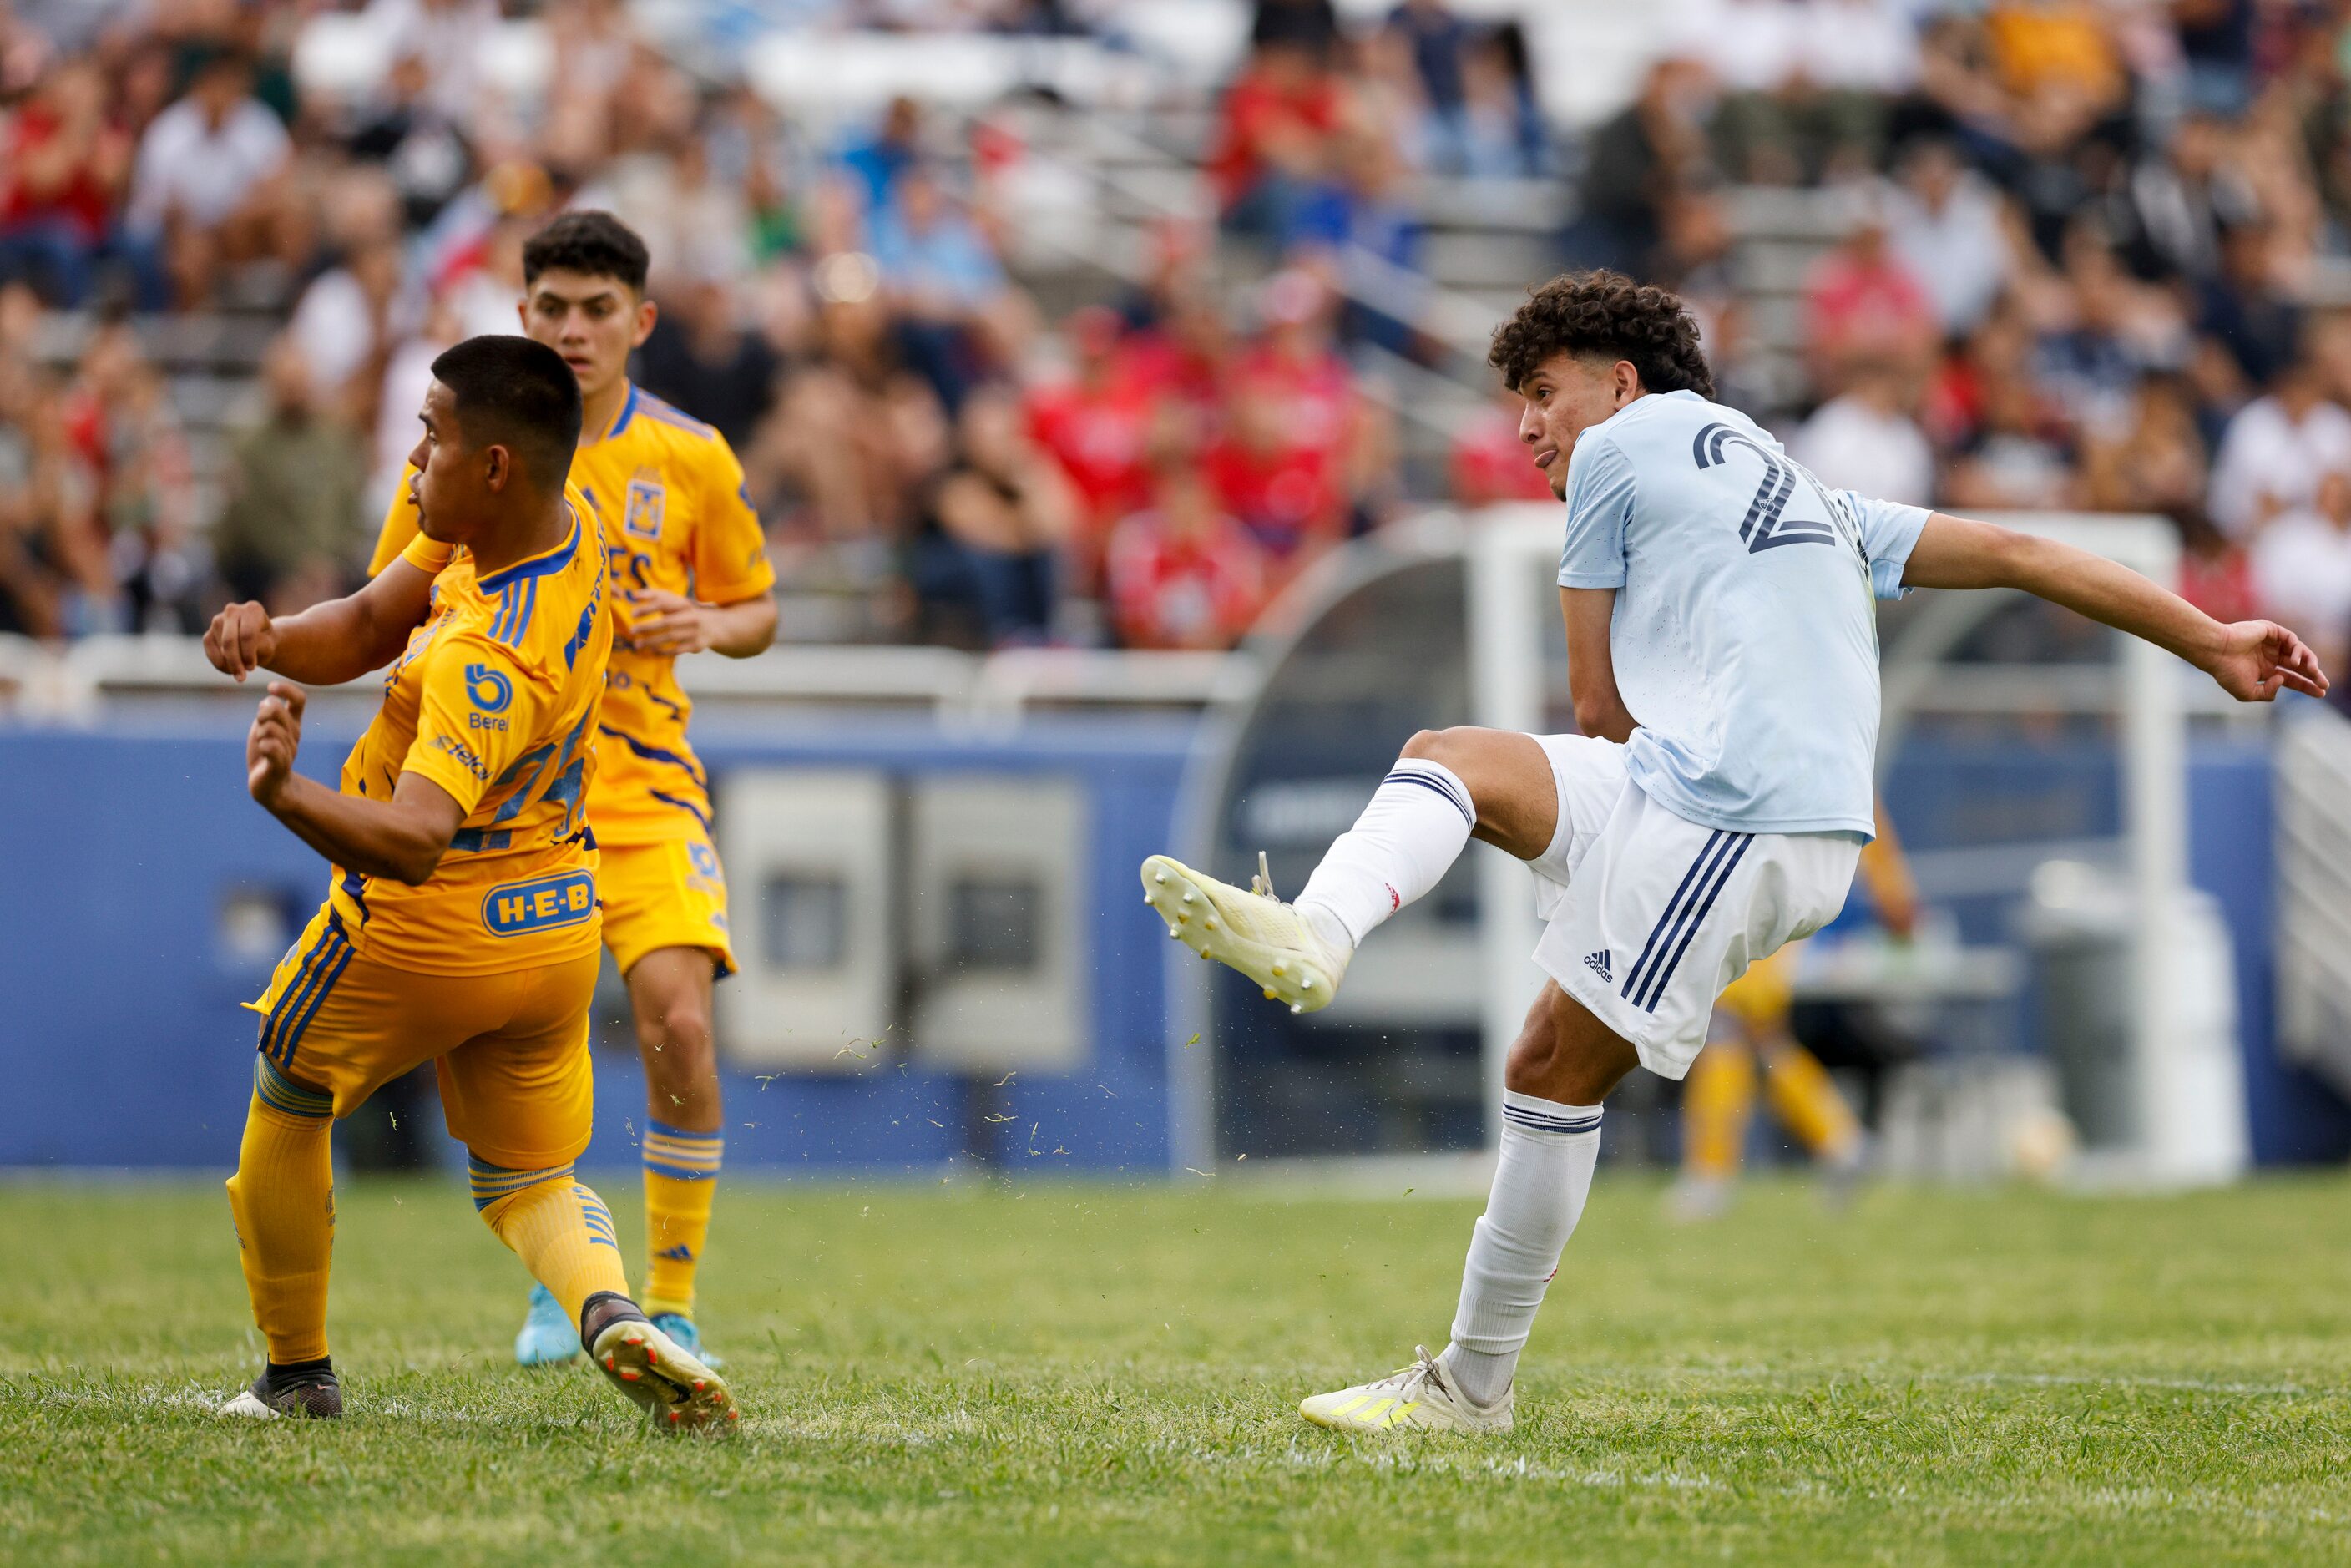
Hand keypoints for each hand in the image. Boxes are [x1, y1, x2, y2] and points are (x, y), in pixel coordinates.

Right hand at [204, 601, 276, 681]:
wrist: (259, 643)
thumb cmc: (266, 643)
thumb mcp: (268, 646)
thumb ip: (256, 647)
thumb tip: (236, 655)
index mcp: (252, 609)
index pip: (247, 634)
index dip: (248, 654)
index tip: (252, 669)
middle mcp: (233, 610)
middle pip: (229, 641)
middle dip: (235, 662)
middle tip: (242, 679)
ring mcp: (218, 620)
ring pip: (220, 648)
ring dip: (228, 665)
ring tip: (240, 674)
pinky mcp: (208, 633)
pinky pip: (210, 652)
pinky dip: (219, 664)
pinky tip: (230, 670)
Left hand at [247, 681, 305, 806]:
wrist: (269, 786)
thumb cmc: (265, 754)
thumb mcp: (264, 727)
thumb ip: (268, 711)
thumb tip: (268, 700)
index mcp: (293, 723)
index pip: (299, 699)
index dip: (286, 689)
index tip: (271, 688)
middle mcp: (295, 735)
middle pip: (276, 710)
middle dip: (260, 714)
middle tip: (258, 726)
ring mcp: (289, 750)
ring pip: (269, 729)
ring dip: (259, 735)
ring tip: (261, 745)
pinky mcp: (280, 765)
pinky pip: (271, 747)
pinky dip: (262, 746)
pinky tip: (263, 752)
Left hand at [625, 589, 715, 654]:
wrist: (714, 627)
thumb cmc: (687, 613)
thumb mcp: (676, 602)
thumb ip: (656, 596)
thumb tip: (635, 595)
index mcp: (684, 605)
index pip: (664, 603)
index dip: (648, 608)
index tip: (632, 613)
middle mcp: (691, 617)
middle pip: (667, 622)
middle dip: (648, 627)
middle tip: (632, 630)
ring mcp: (694, 632)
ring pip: (671, 637)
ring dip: (652, 641)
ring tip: (638, 644)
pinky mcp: (696, 645)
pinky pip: (677, 650)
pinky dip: (663, 651)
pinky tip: (652, 651)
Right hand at [2202, 620, 2328, 702]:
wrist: (2215, 651)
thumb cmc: (2226, 672)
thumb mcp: (2247, 693)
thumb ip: (2268, 694)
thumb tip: (2282, 678)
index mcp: (2264, 671)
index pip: (2291, 679)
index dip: (2306, 686)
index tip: (2322, 693)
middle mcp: (2270, 657)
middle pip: (2299, 666)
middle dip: (2314, 674)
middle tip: (2324, 684)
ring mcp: (2271, 643)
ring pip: (2299, 652)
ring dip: (2309, 662)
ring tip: (2312, 671)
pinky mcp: (2271, 630)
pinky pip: (2292, 640)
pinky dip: (2297, 650)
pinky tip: (2293, 662)